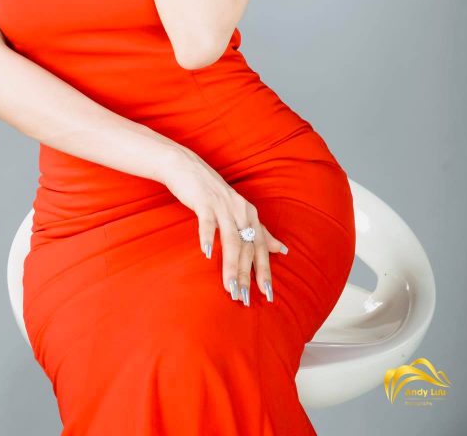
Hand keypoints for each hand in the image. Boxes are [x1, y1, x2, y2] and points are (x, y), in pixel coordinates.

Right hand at [161, 146, 288, 305]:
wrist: (186, 167)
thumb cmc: (211, 192)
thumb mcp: (238, 210)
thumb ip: (259, 230)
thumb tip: (281, 248)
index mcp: (249, 213)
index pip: (261, 247)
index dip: (264, 270)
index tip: (268, 294)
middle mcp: (240, 210)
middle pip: (248, 247)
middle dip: (247, 275)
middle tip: (246, 299)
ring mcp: (222, 205)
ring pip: (231, 240)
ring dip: (231, 266)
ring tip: (230, 288)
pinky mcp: (204, 201)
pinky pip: (207, 222)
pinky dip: (207, 237)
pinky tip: (206, 253)